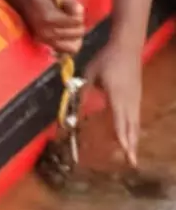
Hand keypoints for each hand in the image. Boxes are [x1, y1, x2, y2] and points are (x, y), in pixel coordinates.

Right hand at [7, 0, 83, 53]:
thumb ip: (68, 0)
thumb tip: (80, 11)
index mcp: (48, 18)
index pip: (76, 22)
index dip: (77, 13)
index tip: (68, 6)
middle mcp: (46, 32)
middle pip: (77, 33)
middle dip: (78, 24)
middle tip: (68, 14)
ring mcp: (43, 39)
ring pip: (72, 46)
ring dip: (75, 35)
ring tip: (68, 25)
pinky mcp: (42, 42)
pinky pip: (63, 50)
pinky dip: (68, 44)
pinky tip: (66, 35)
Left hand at [86, 44, 142, 167]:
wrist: (127, 46)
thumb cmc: (107, 59)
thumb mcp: (90, 74)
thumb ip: (83, 90)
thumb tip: (74, 104)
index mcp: (117, 97)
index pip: (120, 122)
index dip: (122, 138)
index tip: (125, 152)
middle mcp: (129, 102)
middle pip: (131, 127)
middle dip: (131, 145)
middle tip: (132, 162)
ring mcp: (135, 99)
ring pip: (134, 123)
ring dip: (133, 138)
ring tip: (131, 153)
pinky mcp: (136, 96)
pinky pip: (135, 116)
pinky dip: (133, 128)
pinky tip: (130, 134)